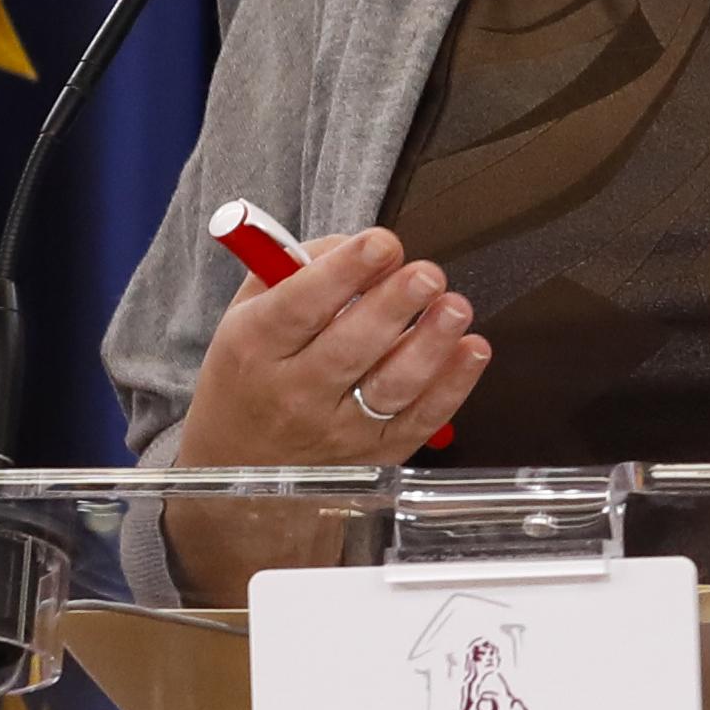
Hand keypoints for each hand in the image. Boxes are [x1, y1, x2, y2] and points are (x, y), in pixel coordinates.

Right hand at [161, 222, 484, 467]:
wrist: (238, 466)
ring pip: (390, 386)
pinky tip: (471, 349)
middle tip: (426, 274)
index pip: (299, 306)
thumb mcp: (247, 313)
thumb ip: (294, 269)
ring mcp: (337, 429)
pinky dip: (452, 385)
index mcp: (254, 348)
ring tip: (454, 307)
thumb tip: (355, 245)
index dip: (343, 272)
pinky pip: (421, 419)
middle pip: (350, 347)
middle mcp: (294, 393)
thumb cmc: (248, 376)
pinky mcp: (376, 454)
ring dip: (430, 344)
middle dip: (394, 305)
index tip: (381, 243)